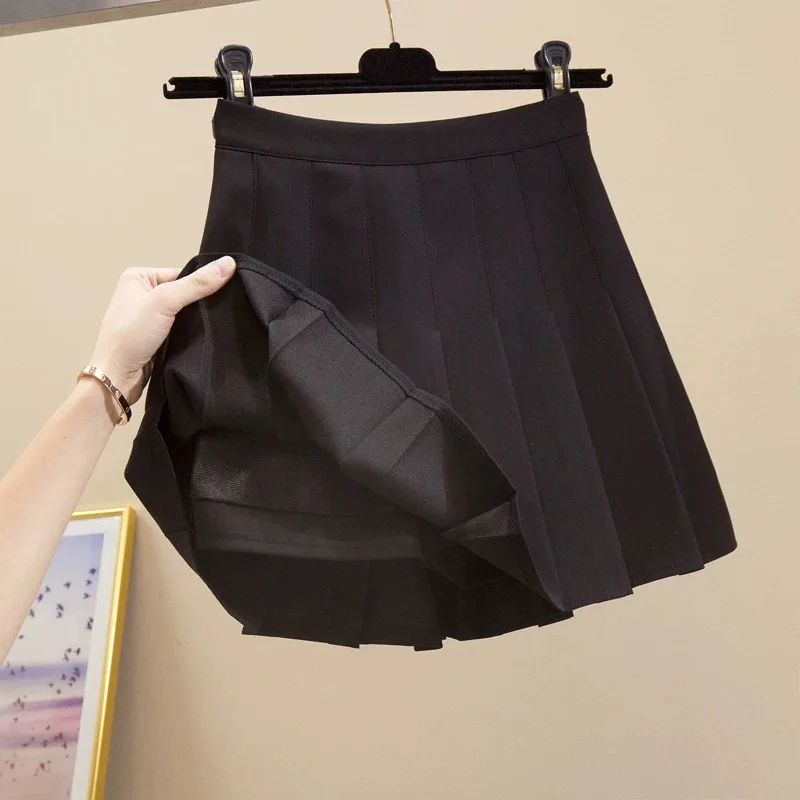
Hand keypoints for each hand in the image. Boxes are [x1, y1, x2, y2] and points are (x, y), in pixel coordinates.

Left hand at [89, 256, 235, 403]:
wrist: (117, 377)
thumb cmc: (131, 335)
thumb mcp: (165, 301)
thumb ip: (197, 284)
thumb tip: (229, 263)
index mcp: (138, 277)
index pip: (182, 274)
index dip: (201, 284)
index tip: (223, 294)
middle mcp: (142, 293)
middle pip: (184, 292)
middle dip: (201, 303)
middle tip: (221, 312)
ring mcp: (149, 316)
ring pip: (184, 312)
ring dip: (198, 320)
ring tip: (215, 325)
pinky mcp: (156, 336)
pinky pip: (181, 328)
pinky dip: (192, 332)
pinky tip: (205, 336)